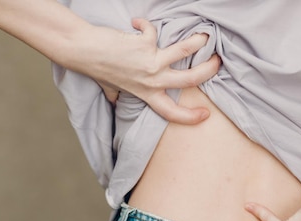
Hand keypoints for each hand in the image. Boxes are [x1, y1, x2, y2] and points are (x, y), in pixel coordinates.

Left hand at [84, 18, 220, 123]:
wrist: (83, 51)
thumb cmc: (97, 69)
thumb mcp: (111, 88)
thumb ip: (118, 96)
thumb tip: (115, 102)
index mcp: (146, 94)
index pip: (171, 112)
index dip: (190, 116)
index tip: (205, 115)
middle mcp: (151, 81)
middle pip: (190, 80)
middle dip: (209, 70)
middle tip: (217, 62)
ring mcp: (149, 62)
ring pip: (185, 52)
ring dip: (198, 42)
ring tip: (205, 36)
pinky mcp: (144, 44)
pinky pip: (152, 30)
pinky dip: (143, 24)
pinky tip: (135, 24)